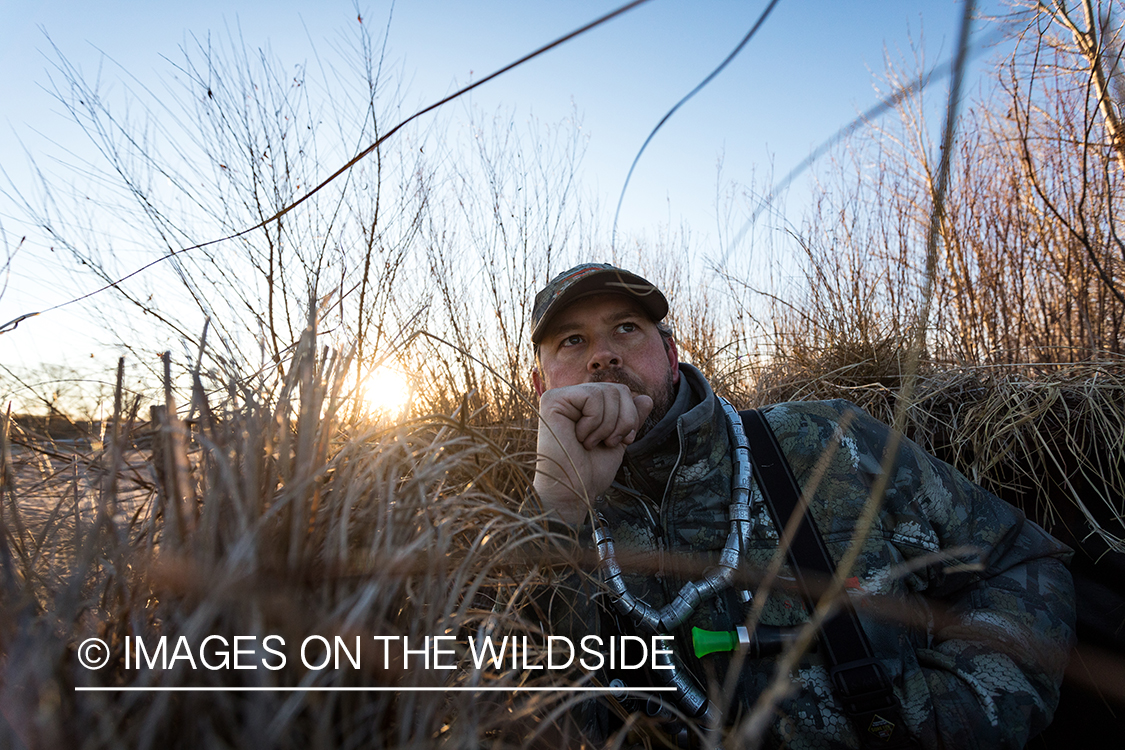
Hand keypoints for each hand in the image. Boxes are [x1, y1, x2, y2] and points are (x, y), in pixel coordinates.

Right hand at [533, 382, 653, 524]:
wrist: (574, 490)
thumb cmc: (591, 471)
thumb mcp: (618, 441)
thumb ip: (630, 419)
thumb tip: (646, 398)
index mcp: (585, 404)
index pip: (621, 392)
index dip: (629, 416)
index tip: (618, 441)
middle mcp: (571, 396)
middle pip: (617, 389)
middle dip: (622, 421)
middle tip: (606, 443)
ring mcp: (560, 396)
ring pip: (606, 392)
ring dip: (607, 425)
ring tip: (590, 443)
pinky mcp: (553, 400)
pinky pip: (592, 396)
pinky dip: (594, 421)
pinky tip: (580, 437)